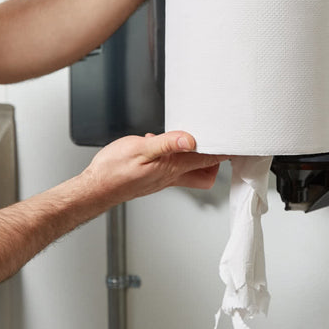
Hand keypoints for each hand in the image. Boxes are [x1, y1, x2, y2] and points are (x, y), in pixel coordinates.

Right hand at [84, 130, 226, 204]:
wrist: (95, 189)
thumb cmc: (113, 172)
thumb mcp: (140, 149)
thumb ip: (167, 143)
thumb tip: (191, 139)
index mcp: (172, 168)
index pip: (207, 160)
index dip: (222, 152)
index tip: (234, 144)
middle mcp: (171, 176)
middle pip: (205, 174)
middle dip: (214, 161)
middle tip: (215, 145)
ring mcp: (162, 179)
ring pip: (189, 172)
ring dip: (194, 158)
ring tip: (192, 142)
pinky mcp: (153, 178)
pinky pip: (171, 168)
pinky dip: (173, 156)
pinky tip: (162, 146)